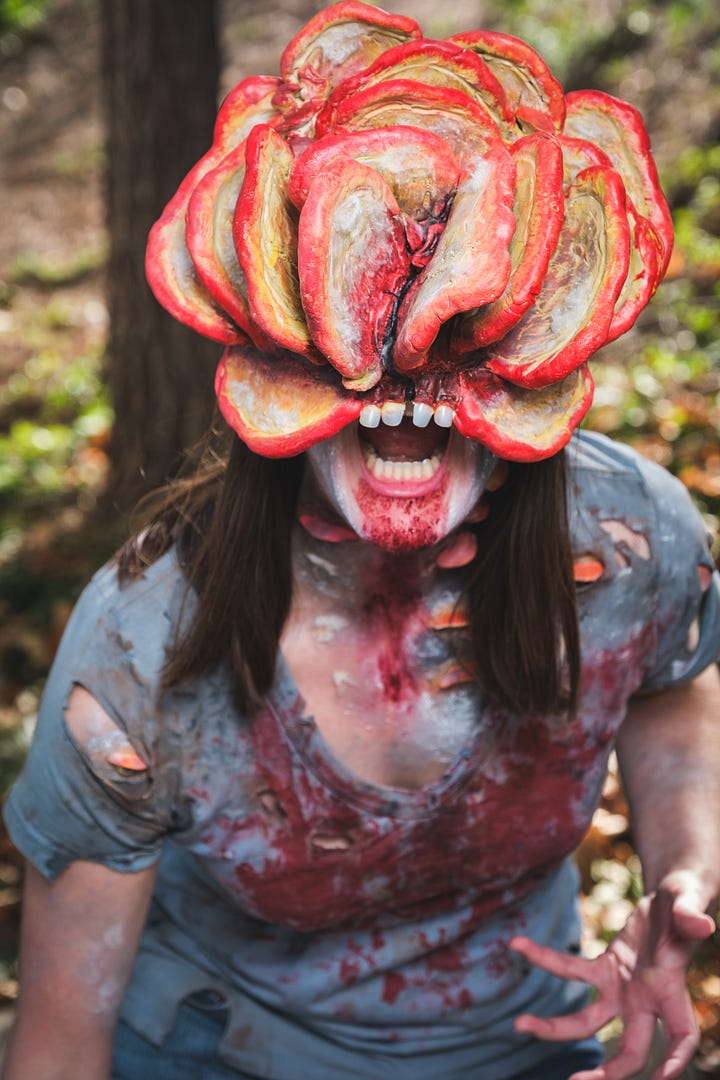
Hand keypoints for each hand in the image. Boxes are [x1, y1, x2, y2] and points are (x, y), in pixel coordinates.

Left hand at [510, 871, 715, 1079]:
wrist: (670, 899)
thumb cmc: (685, 901)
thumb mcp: (688, 901)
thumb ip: (692, 914)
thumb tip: (703, 925)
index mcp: (673, 991)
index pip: (681, 1038)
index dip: (674, 1061)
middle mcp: (647, 1001)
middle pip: (631, 1050)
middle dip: (608, 1073)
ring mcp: (623, 990)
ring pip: (588, 1022)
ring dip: (555, 1028)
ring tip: (519, 1025)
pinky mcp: (603, 970)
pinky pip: (569, 969)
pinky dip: (543, 957)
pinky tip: (517, 943)